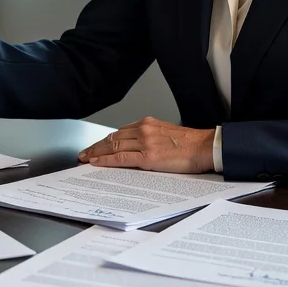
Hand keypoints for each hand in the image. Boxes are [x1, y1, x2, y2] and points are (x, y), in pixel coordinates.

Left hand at [78, 117, 214, 173]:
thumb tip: (135, 147)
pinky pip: (121, 158)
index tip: (95, 146)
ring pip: (113, 147)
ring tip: (85, 158)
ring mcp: (145, 143)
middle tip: (83, 153)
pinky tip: (97, 162)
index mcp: (148, 124)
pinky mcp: (148, 157)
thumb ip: (149, 137)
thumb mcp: (166, 134)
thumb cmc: (189, 144)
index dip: (104, 140)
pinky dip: (106, 160)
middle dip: (95, 146)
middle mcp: (143, 130)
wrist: (204, 147)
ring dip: (96, 153)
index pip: (120, 132)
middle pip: (112, 138)